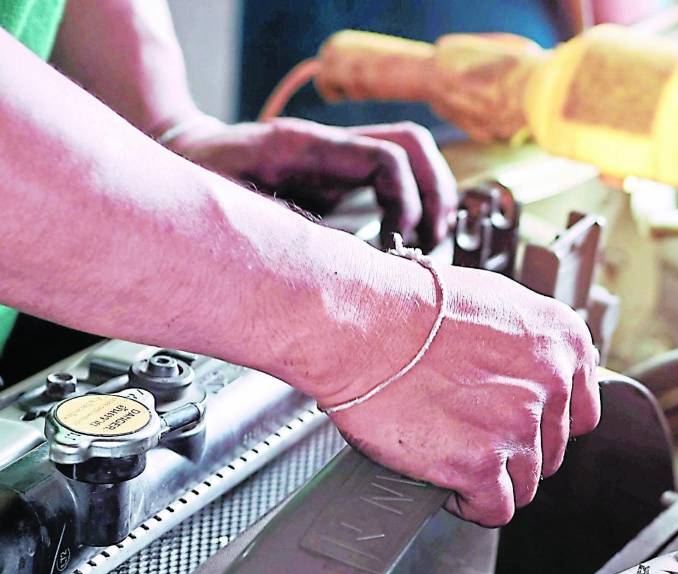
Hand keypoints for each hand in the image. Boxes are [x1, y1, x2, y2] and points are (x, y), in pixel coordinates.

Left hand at [166, 116, 456, 247]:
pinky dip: (412, 209)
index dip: (406, 200)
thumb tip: (334, 264)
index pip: (387, 156)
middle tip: (432, 242)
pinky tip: (407, 243)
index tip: (397, 241)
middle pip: (415, 146)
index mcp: (308, 146)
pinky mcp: (341, 180)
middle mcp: (332, 147)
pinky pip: (395, 182)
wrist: (181, 153)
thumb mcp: (230, 206)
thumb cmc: (199, 176)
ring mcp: (340, 161)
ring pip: (413, 161)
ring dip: (432, 201)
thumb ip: (280, 230)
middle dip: (436, 194)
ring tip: (428, 244)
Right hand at [317, 259, 601, 526]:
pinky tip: (447, 481)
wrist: (362, 323)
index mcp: (563, 342)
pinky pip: (495, 509)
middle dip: (511, 451)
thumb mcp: (497, 303)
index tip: (519, 425)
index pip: (580, 413)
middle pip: (551, 452)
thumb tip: (537, 377)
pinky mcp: (482, 465)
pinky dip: (471, 504)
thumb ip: (530, 346)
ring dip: (490, 478)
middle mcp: (551, 384)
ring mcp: (518, 427)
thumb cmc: (411, 306)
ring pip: (525, 485)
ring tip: (450, 454)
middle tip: (469, 435)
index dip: (544, 425)